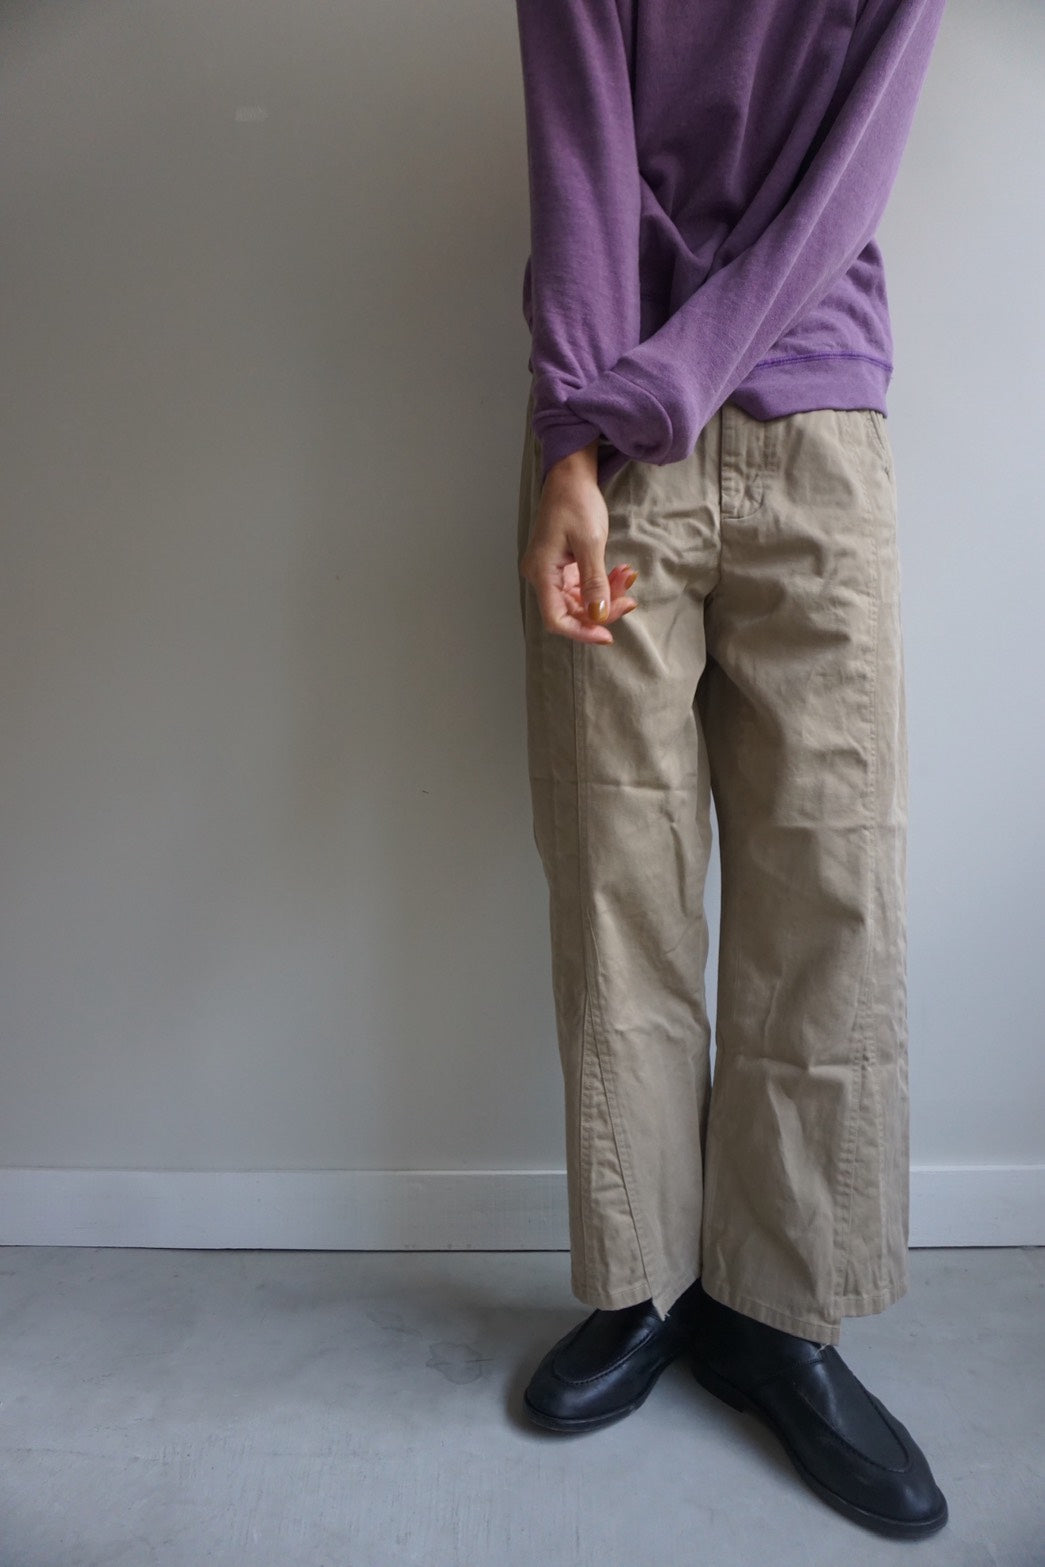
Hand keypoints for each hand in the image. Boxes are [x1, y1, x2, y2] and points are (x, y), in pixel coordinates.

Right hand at [519, 454, 638, 643]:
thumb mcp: (590, 542)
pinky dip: (603, 583)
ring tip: (626, 577)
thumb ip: (594, 582)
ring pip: (580, 600)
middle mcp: (541, 576)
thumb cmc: (575, 502)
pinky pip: (583, 586)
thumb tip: (598, 616)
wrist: (571, 476)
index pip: (556, 619)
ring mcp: (551, 572)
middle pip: (570, 611)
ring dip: (607, 595)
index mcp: (541, 572)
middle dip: (602, 609)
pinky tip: (620, 572)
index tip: (608, 635)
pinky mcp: (562, 566)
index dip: (582, 631)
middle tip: (629, 599)